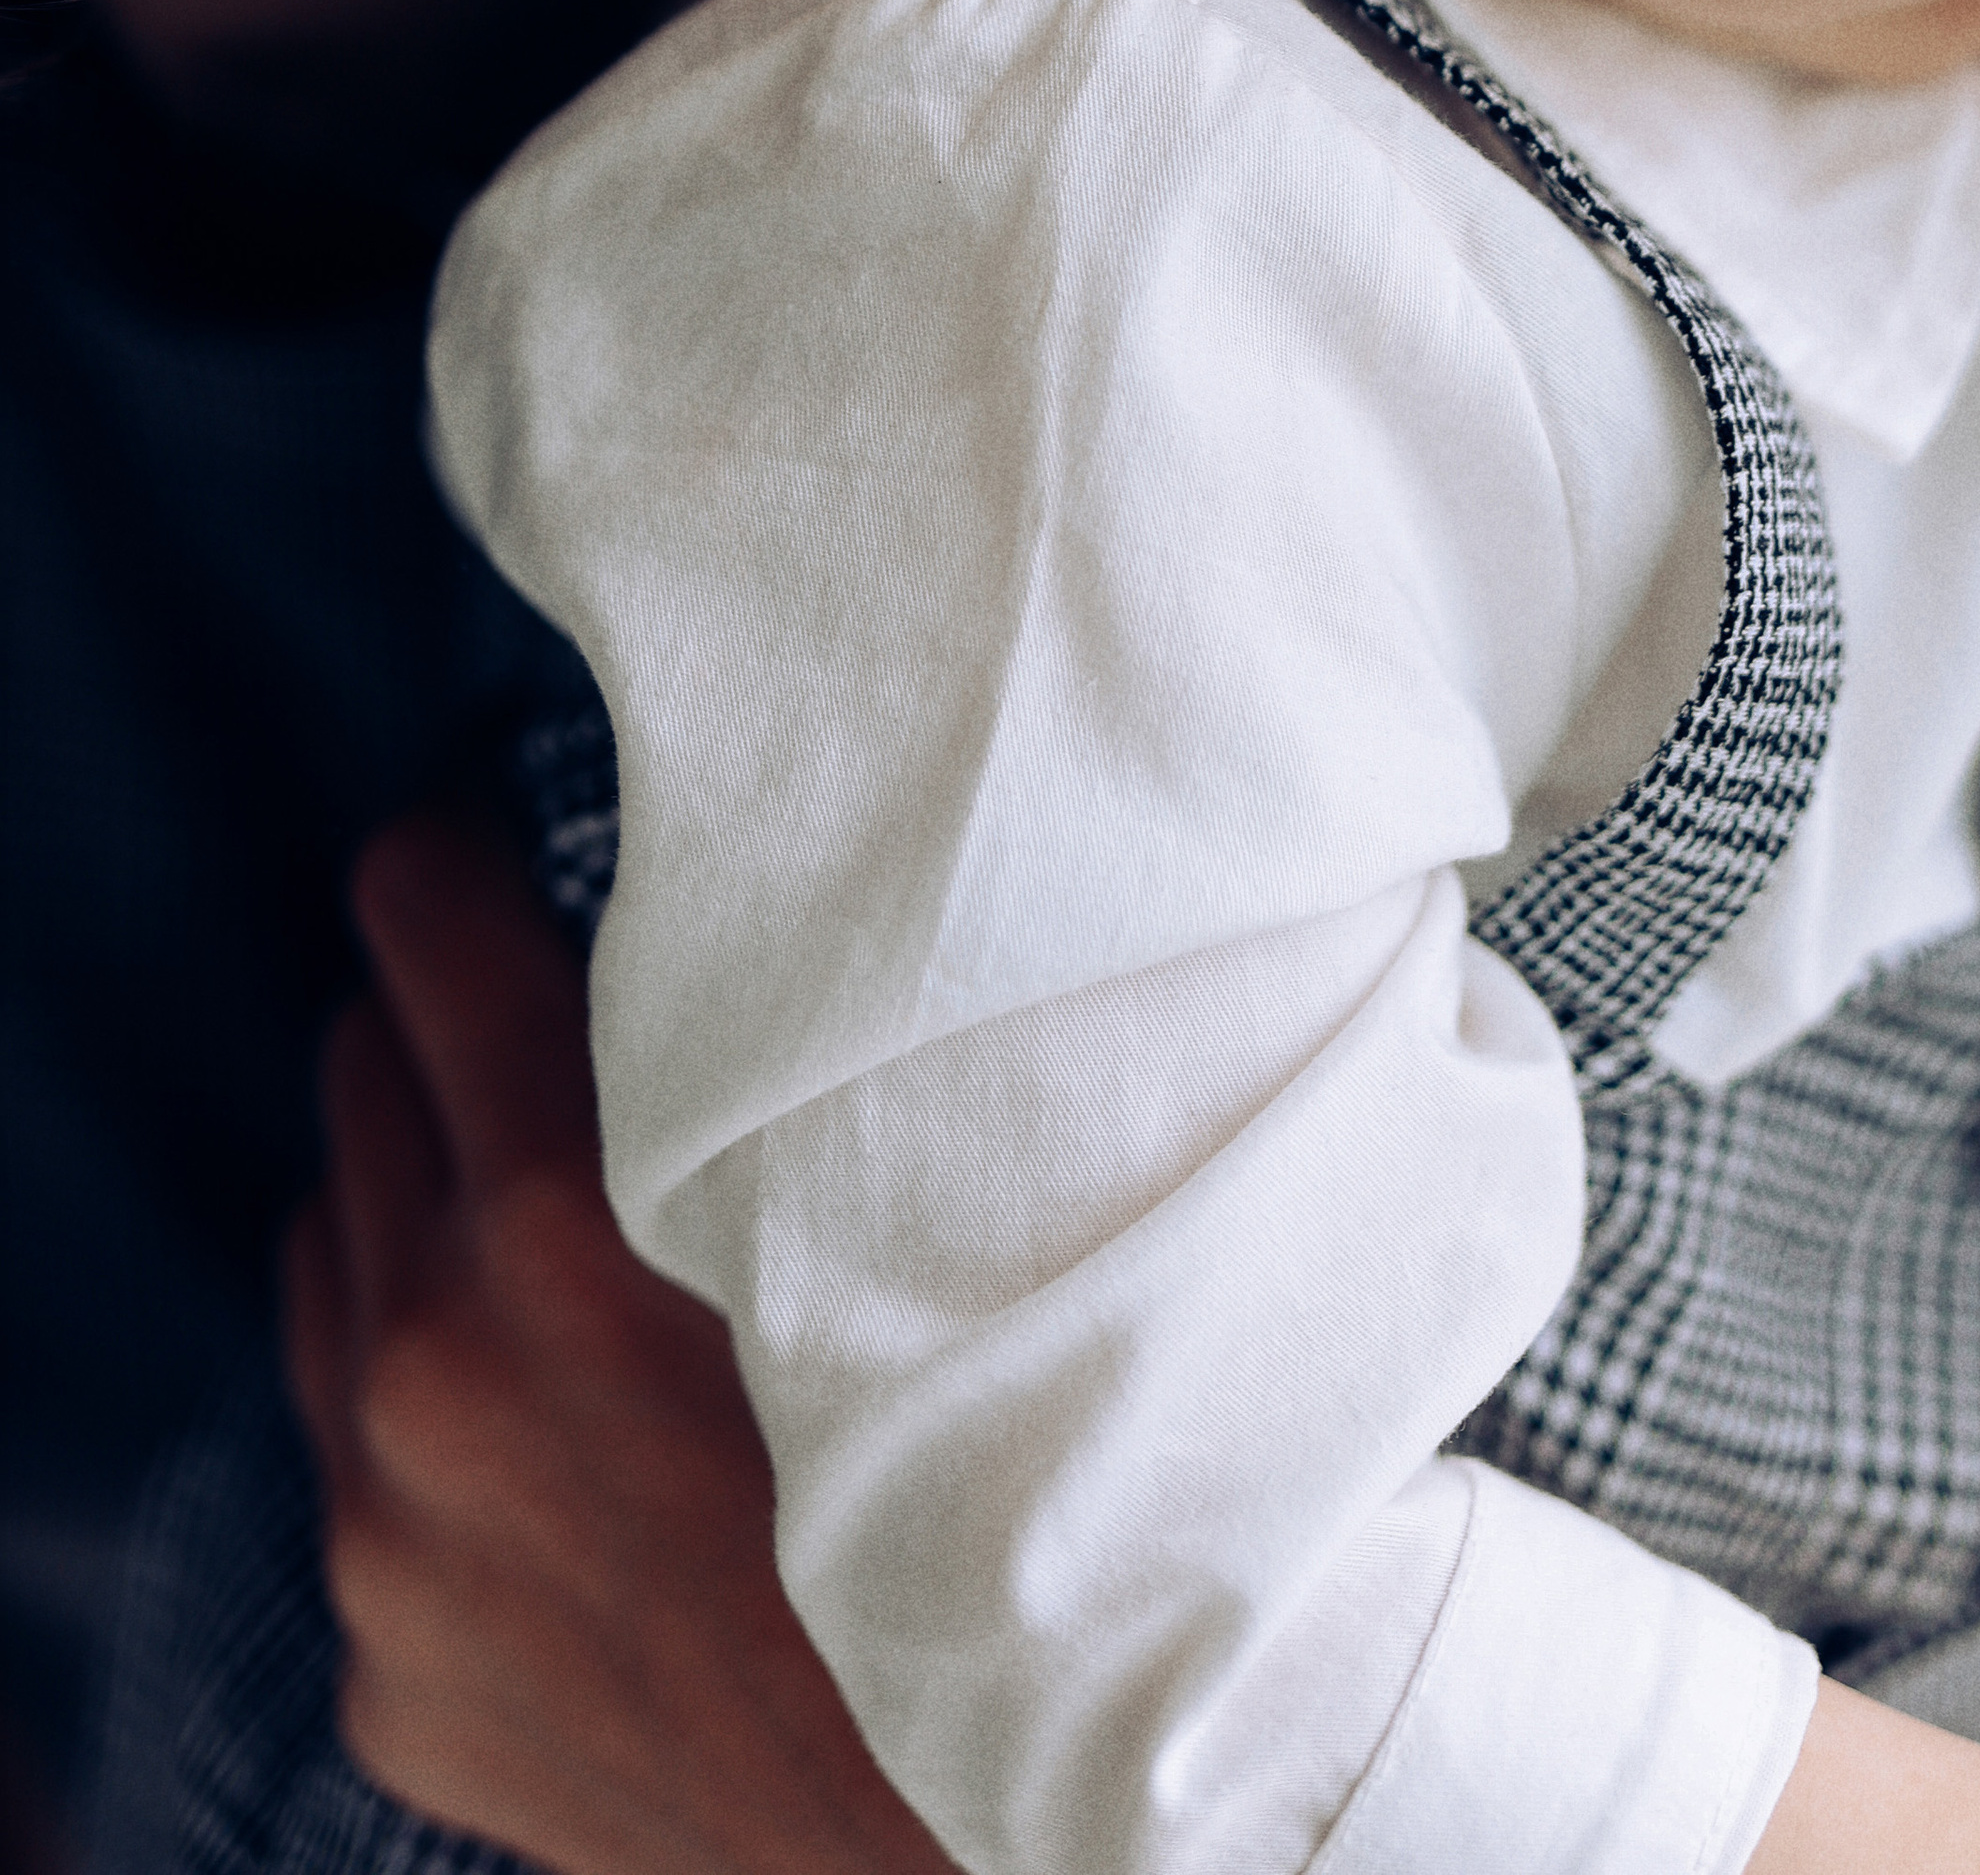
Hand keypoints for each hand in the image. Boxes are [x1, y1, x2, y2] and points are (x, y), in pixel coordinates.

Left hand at [285, 813, 952, 1874]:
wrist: (1008, 1822)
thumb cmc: (1002, 1467)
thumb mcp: (893, 1207)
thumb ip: (767, 1054)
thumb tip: (731, 886)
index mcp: (551, 1231)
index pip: (415, 923)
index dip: (461, 859)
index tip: (494, 841)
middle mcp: (426, 1380)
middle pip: (356, 1078)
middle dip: (447, 1030)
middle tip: (560, 1028)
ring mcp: (388, 1545)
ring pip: (331, 1257)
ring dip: (420, 1209)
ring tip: (563, 1227)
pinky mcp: (388, 1673)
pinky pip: (349, 1461)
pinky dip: (431, 1408)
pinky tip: (568, 1422)